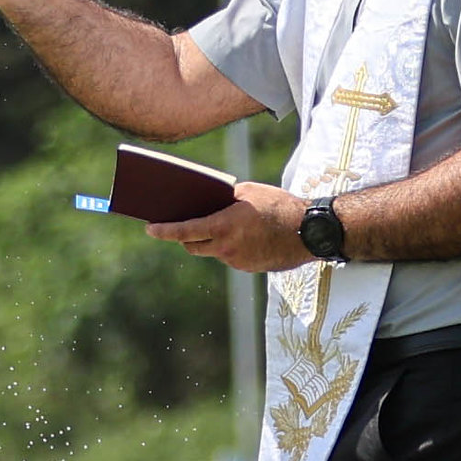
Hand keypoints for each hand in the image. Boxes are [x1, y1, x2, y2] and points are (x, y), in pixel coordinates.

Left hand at [144, 182, 311, 272]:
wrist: (310, 232)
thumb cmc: (279, 206)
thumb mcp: (248, 192)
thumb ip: (224, 198)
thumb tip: (207, 202)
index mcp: (223, 227)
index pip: (184, 231)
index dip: (164, 230)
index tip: (150, 228)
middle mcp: (226, 248)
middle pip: (193, 246)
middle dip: (185, 237)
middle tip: (180, 224)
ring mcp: (237, 261)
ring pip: (213, 252)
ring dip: (211, 240)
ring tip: (220, 224)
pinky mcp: (249, 268)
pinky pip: (230, 257)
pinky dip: (230, 246)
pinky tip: (242, 235)